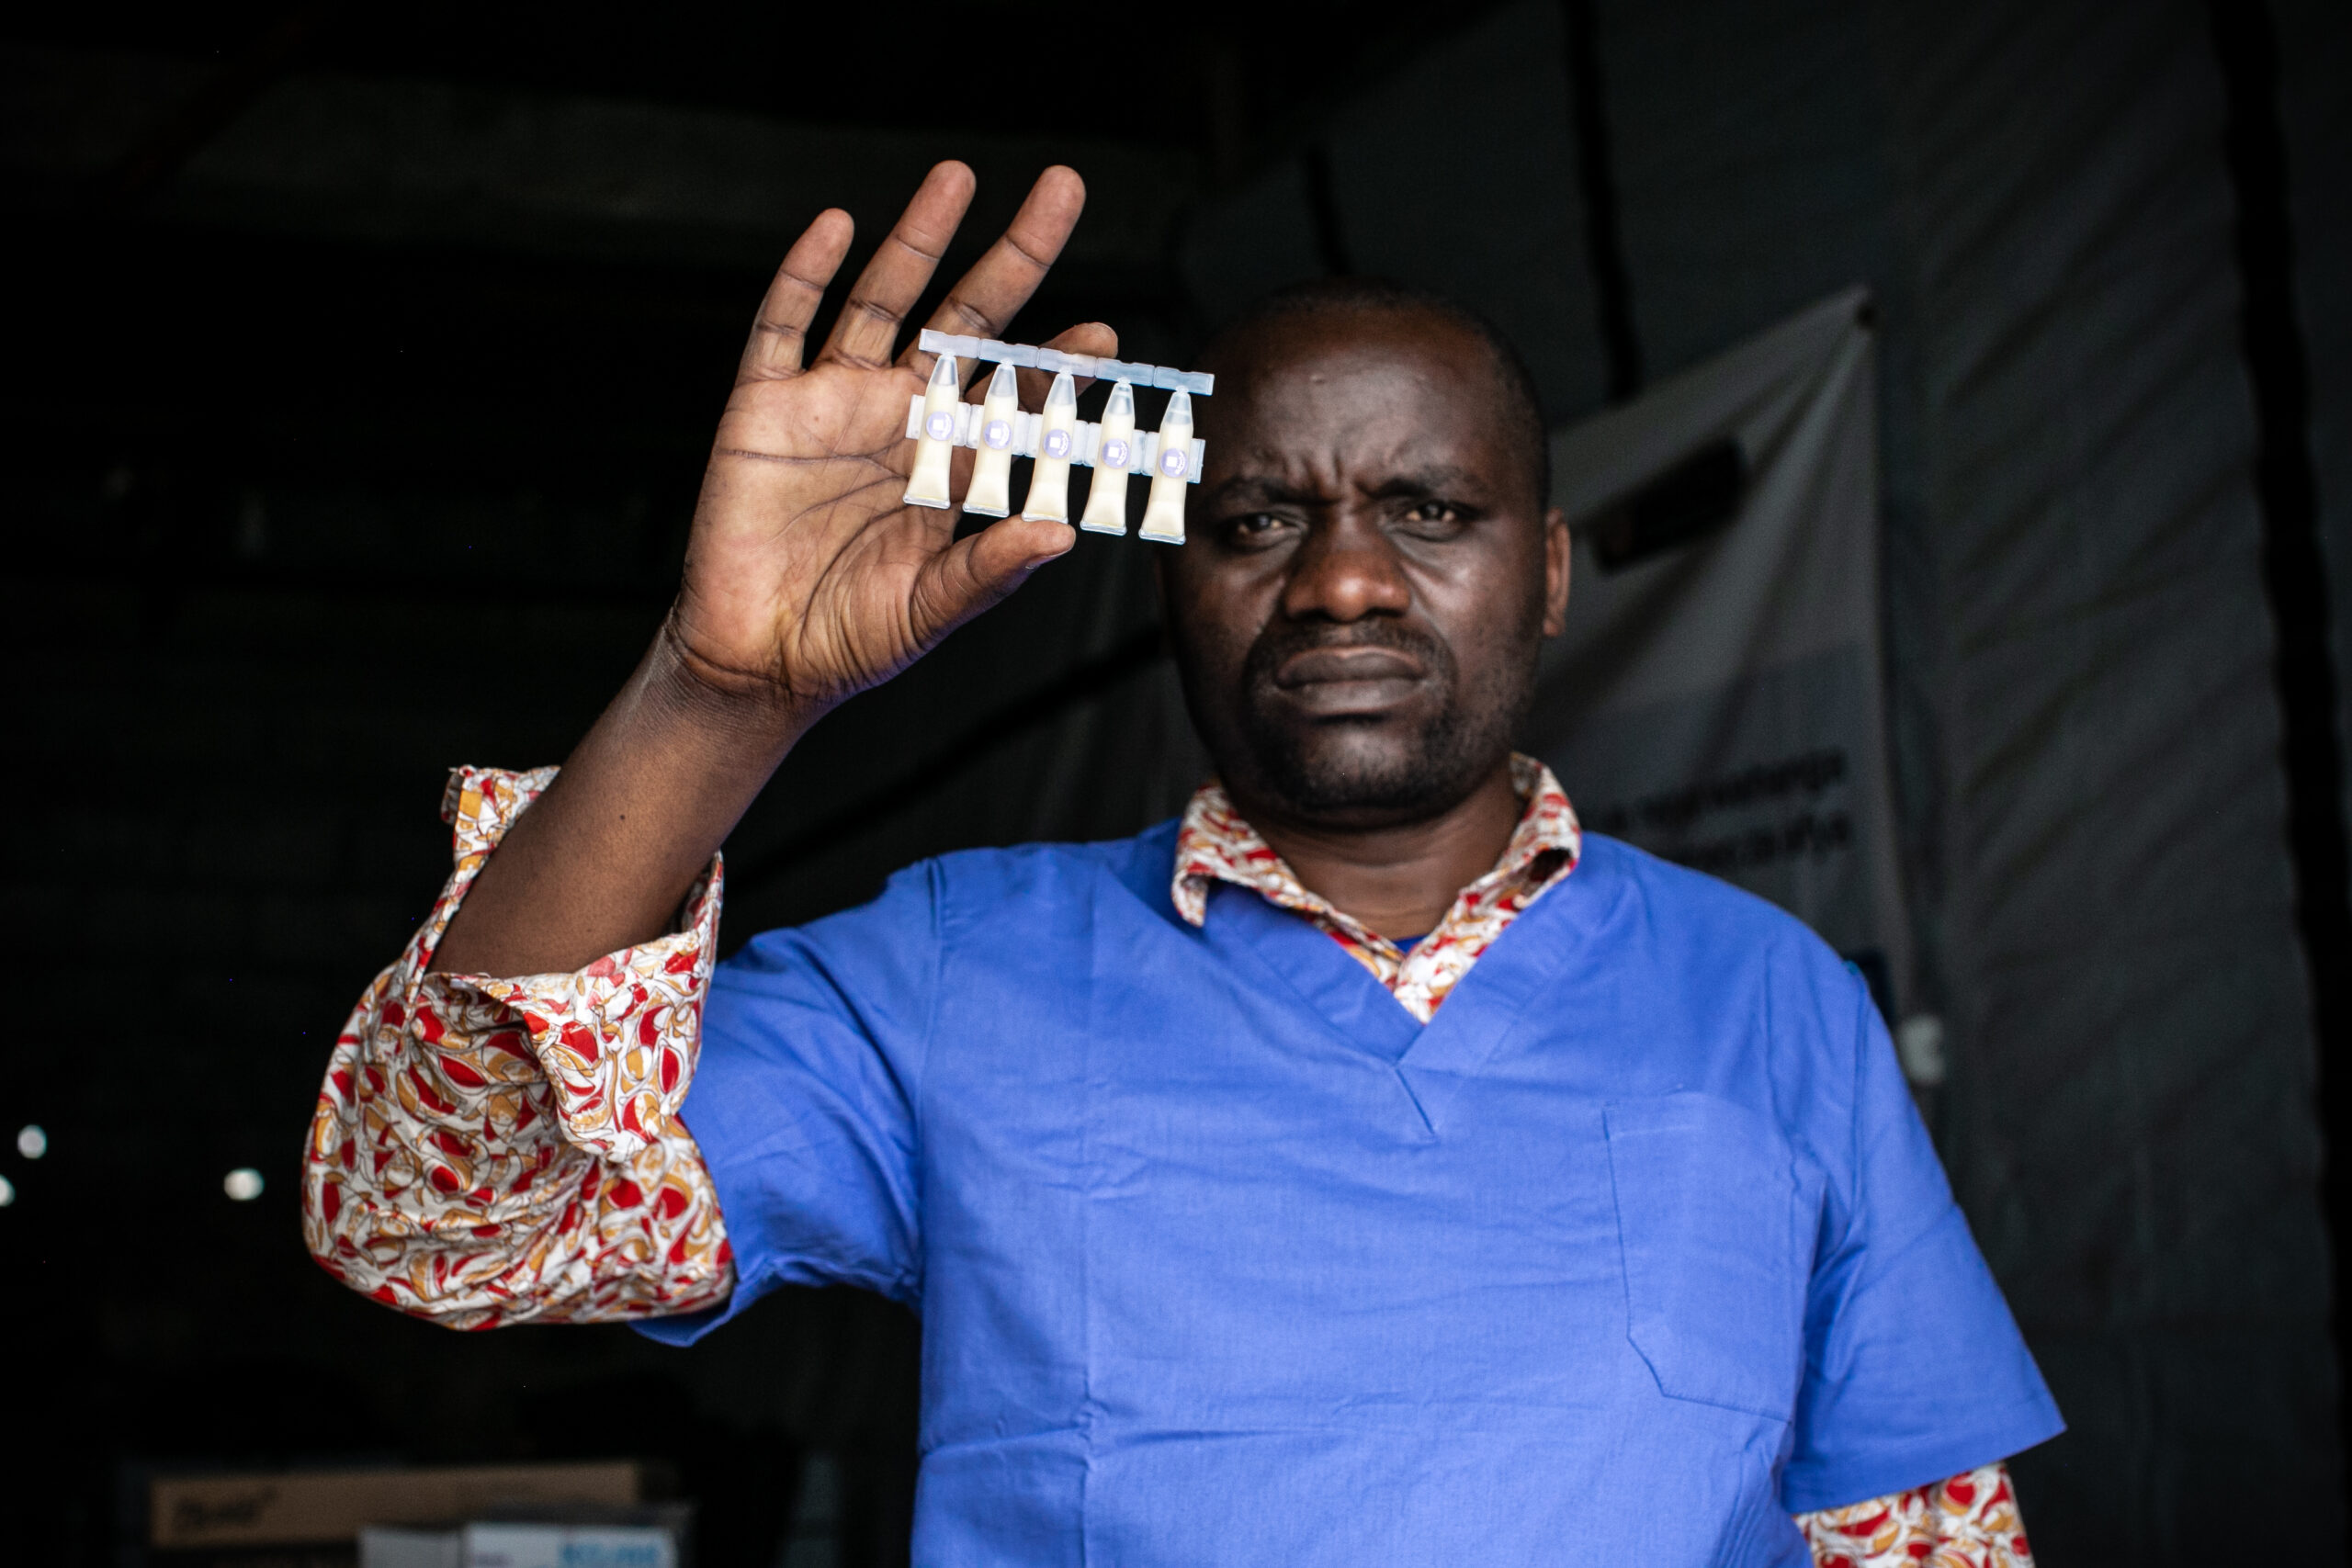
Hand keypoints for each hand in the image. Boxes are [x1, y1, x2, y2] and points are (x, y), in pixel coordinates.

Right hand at [666, 161, 1112, 717]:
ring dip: (918, 239)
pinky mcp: (764, 408)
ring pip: (882, 300)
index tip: (1103, 336)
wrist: (757, 663)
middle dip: (1015, 255)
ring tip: (958, 177)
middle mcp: (902, 417)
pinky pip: (783, 327)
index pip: (1017, 395)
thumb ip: (990, 571)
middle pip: (968, 318)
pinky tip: (835, 227)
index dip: (1058, 364)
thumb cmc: (851, 640)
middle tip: (1064, 189)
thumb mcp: (931, 611)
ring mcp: (833, 403)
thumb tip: (1062, 534)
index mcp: (952, 464)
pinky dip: (804, 275)